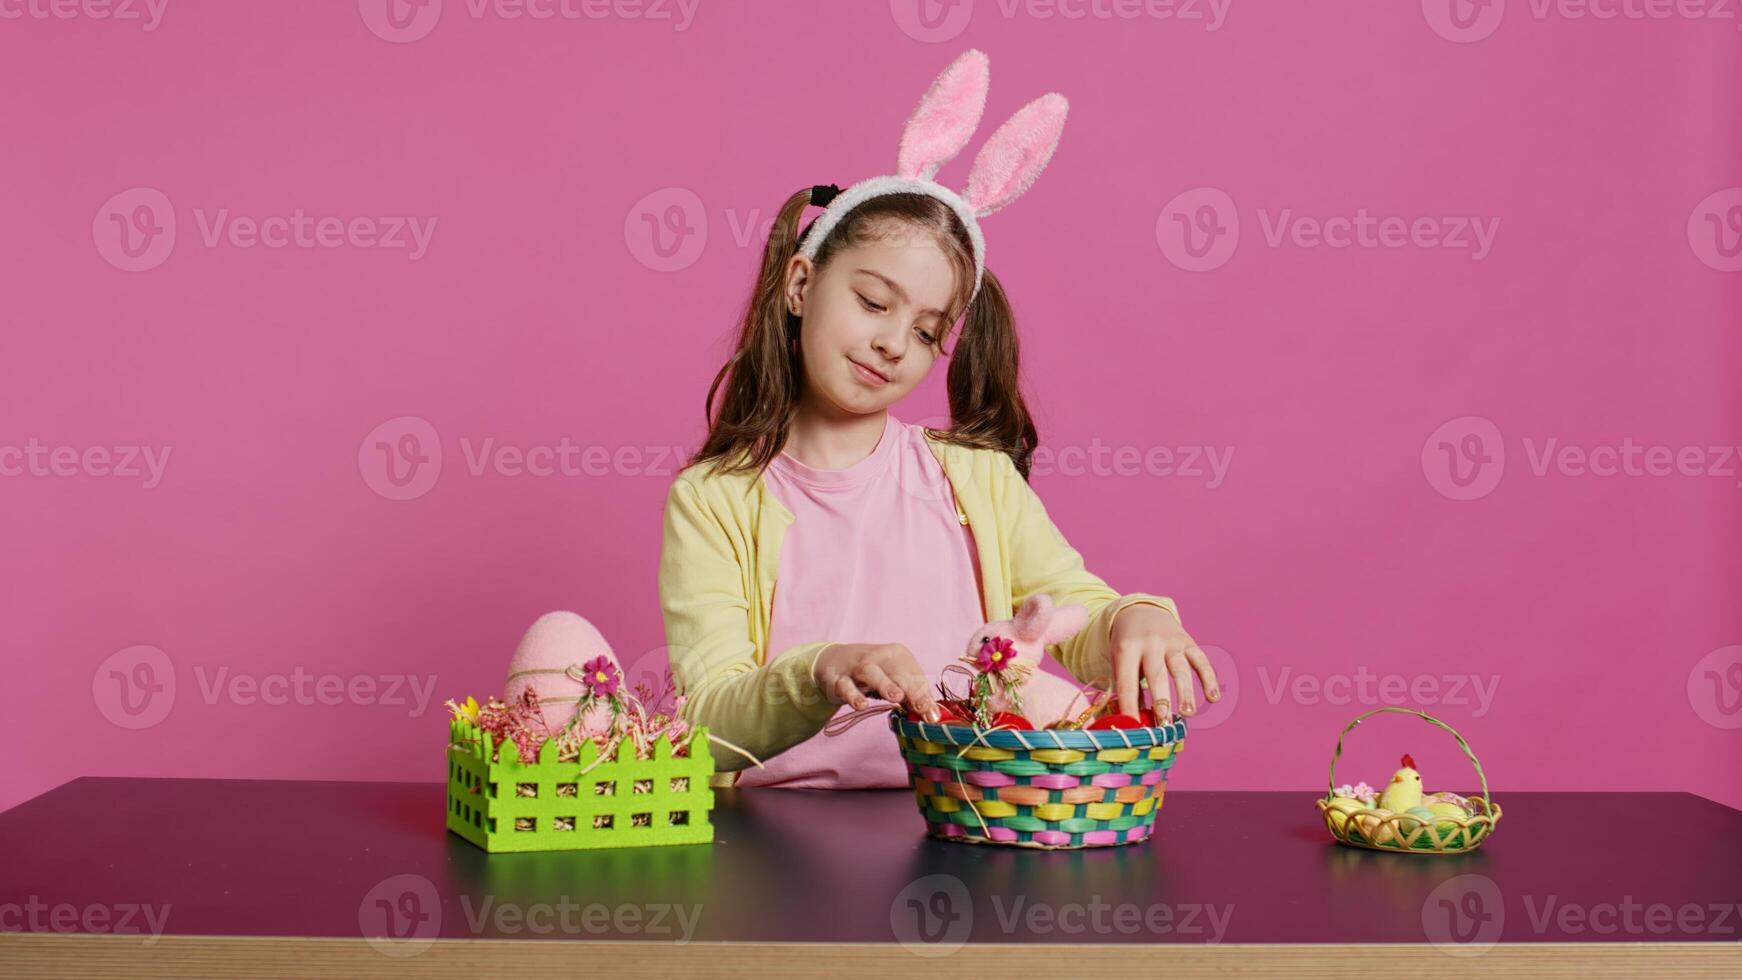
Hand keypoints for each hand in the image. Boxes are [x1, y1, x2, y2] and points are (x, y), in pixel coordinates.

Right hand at [813, 642, 940, 720]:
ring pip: (871, 672)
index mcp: (898, 655)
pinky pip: (845, 686)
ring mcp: (856, 666)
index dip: (925, 697)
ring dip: (884, 684)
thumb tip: (932, 717)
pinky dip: (853, 695)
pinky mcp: (838, 678)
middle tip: (924, 709)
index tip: (933, 716)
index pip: (915, 677)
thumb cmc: (875, 673)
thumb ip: (912, 697)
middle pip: (898, 673)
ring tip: (896, 697)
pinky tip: (862, 705)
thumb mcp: (895, 680)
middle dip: (912, 691)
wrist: (836, 660)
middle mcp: (879, 656)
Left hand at [1108, 604, 1218, 724]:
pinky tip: (1213, 698)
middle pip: (1156, 673)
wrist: (1142, 611)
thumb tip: (1138, 723)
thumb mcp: (1119, 662)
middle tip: (1164, 722)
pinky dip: (1209, 679)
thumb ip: (1129, 689)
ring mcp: (1171, 642)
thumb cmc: (1128, 646)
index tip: (1134, 727)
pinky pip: (1201, 661)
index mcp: (1126, 649)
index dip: (1129, 705)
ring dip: (1185, 692)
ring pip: (1181, 668)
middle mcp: (1150, 643)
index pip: (1127, 681)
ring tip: (1188, 714)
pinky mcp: (1188, 642)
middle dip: (1161, 700)